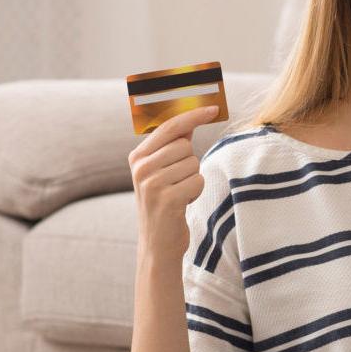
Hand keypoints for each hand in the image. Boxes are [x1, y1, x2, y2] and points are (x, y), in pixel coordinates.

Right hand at [128, 104, 219, 261]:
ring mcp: (152, 183)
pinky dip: (196, 192)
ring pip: (194, 164)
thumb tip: (190, 119)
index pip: (170, 127)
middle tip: (178, 183)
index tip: (212, 108)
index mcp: (138, 157)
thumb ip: (172, 145)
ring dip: (193, 179)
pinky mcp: (167, 199)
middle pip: (185, 146)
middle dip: (190, 163)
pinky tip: (183, 204)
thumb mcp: (162, 172)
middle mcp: (141, 167)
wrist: (158, 243)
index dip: (193, 115)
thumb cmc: (165, 203)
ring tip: (179, 194)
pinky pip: (198, 181)